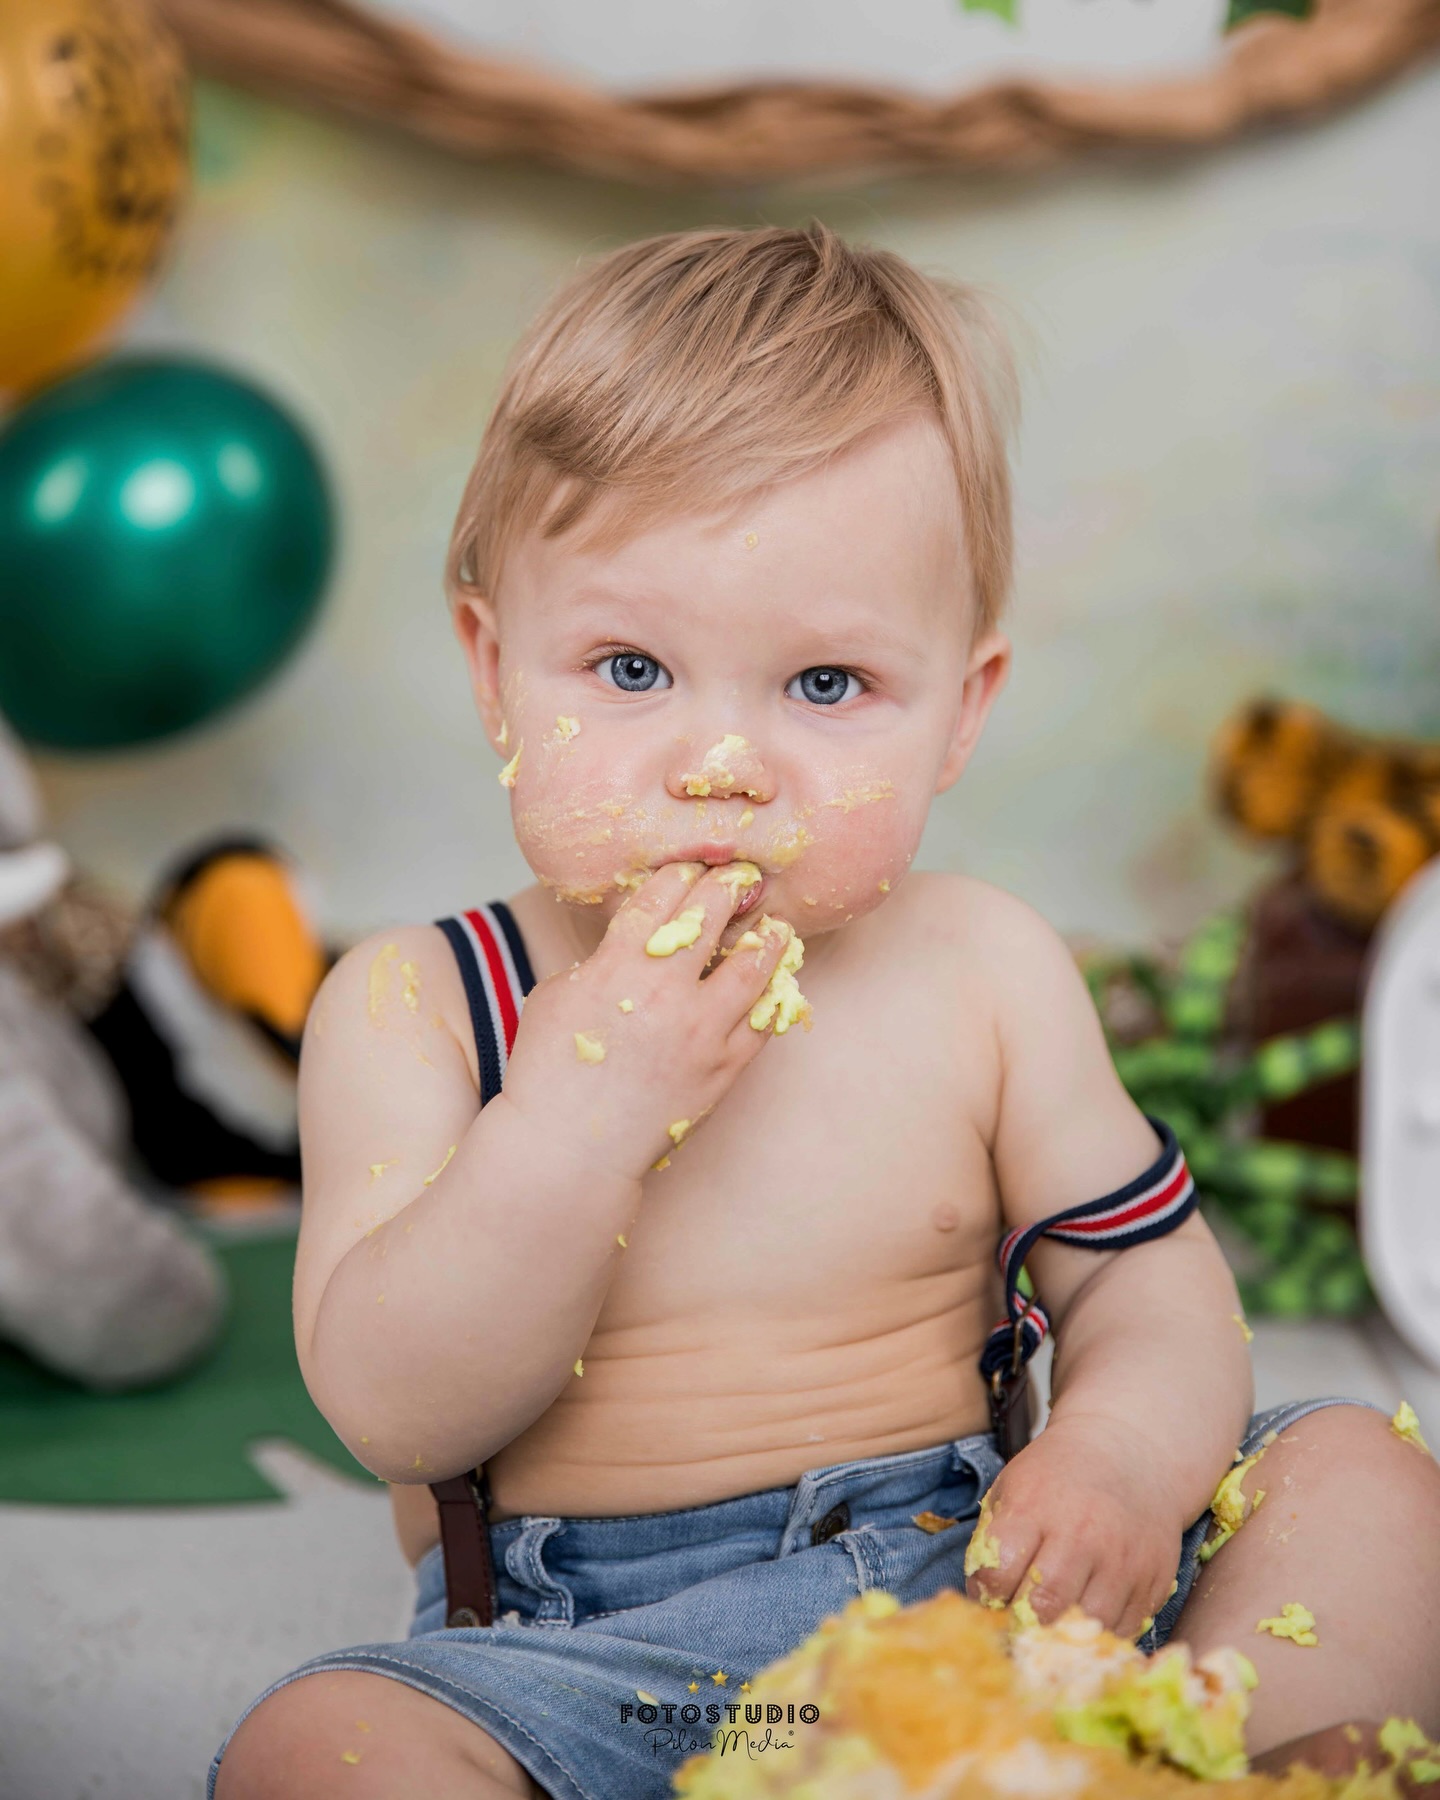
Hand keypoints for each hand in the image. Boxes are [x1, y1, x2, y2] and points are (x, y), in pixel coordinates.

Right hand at [498, 863, 796, 1184]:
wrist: (571, 1149)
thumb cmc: (548, 1072)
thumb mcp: (556, 996)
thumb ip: (599, 960)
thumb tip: (631, 941)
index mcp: (618, 965)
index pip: (664, 894)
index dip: (682, 872)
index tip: (693, 867)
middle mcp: (667, 991)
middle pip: (714, 912)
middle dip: (729, 885)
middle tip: (740, 878)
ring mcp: (702, 1030)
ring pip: (756, 963)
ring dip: (768, 936)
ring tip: (774, 926)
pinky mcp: (724, 1068)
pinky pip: (764, 1021)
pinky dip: (772, 995)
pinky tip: (774, 982)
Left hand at [963, 1414, 1185, 1639]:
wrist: (1128, 1453)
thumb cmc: (1057, 1476)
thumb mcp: (1011, 1487)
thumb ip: (991, 1541)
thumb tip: (982, 1601)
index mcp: (1034, 1507)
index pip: (996, 1575)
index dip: (985, 1595)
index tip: (989, 1596)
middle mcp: (1081, 1535)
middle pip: (1043, 1607)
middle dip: (1022, 1624)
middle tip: (1017, 1622)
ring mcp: (1122, 1560)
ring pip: (1086, 1626)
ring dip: (1063, 1634)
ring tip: (1051, 1623)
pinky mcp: (1153, 1580)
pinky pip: (1122, 1631)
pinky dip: (1098, 1635)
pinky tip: (1085, 1618)